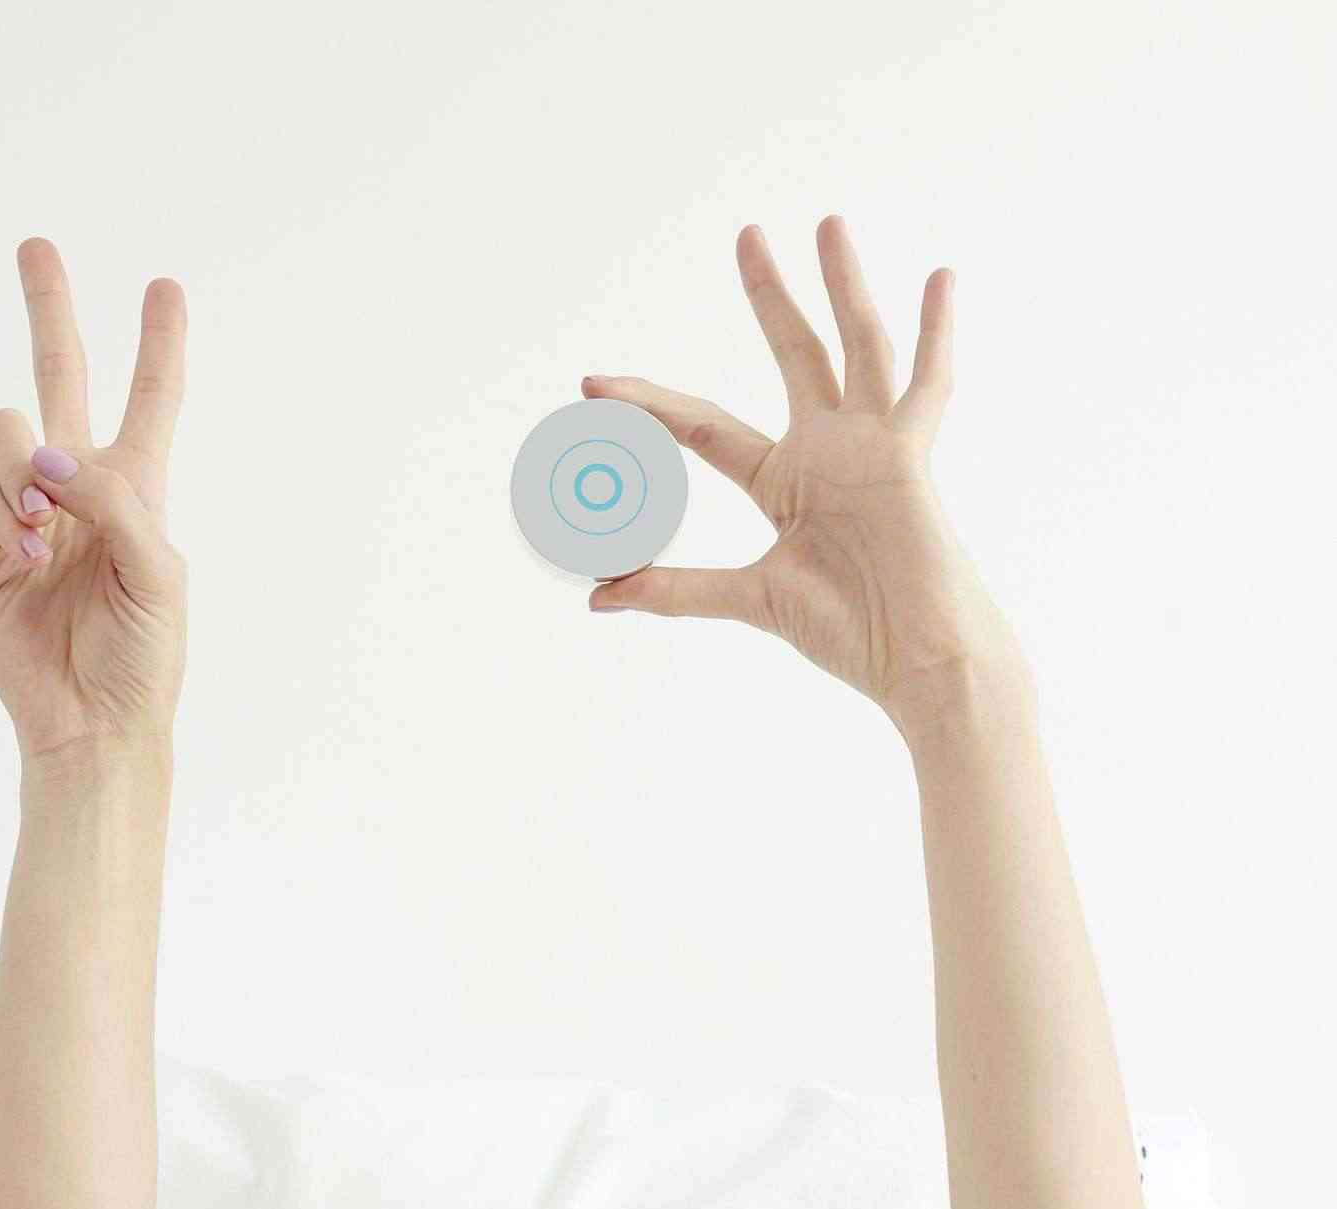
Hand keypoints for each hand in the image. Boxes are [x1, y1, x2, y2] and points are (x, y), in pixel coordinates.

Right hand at [0, 238, 187, 762]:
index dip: (160, 346)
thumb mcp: (157, 574)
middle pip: (61, 380)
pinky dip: (0, 516)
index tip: (165, 287)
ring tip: (43, 523)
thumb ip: (114, 503)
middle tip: (36, 246)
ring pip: (5, 433)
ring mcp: (29, 514)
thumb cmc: (143, 657)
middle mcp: (81, 490)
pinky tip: (25, 555)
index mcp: (138, 492)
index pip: (152, 403)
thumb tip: (49, 460)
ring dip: (19, 463)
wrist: (91, 723)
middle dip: (49, 313)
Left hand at [584, 216, 1028, 736]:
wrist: (917, 658)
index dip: (649, 405)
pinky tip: (941, 278)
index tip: (593, 383)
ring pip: (857, 346)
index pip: (703, 426)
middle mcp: (829, 450)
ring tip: (827, 223)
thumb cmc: (849, 630)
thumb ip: (677, 590)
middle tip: (746, 234)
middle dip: (770, 296)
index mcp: (785, 481)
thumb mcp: (751, 598)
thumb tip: (600, 596)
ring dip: (842, 286)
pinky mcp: (910, 457)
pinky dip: (938, 335)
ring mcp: (873, 447)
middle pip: (793, 353)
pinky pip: (929, 387)